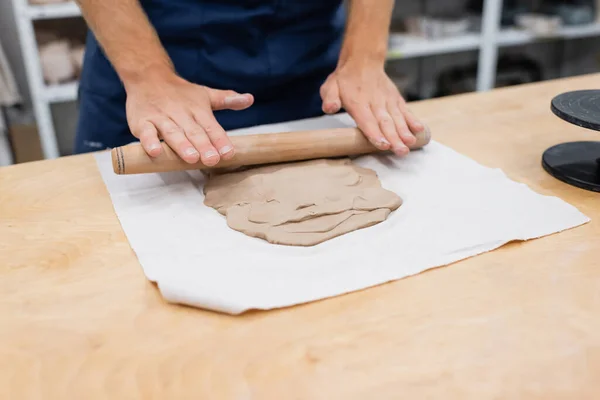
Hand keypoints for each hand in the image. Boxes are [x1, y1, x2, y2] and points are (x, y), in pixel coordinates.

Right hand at [125, 72, 253, 164]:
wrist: (147, 76)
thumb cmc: (180, 93)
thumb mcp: (205, 94)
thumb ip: (227, 99)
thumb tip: (249, 99)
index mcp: (198, 109)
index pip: (211, 126)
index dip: (220, 140)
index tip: (229, 153)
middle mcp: (181, 113)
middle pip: (194, 132)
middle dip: (204, 146)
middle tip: (212, 159)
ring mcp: (160, 118)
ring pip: (172, 133)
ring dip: (182, 145)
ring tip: (191, 158)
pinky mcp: (142, 122)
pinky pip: (146, 132)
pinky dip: (149, 142)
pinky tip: (155, 152)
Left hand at [320, 60, 424, 155]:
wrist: (363, 61)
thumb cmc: (345, 79)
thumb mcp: (330, 86)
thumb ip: (329, 98)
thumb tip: (330, 107)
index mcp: (358, 102)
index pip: (367, 121)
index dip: (375, 134)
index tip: (383, 145)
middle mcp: (375, 102)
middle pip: (385, 123)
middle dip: (394, 139)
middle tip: (401, 151)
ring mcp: (387, 100)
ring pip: (397, 118)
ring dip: (405, 132)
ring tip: (410, 144)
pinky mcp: (395, 99)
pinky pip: (405, 110)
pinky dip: (412, 120)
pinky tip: (419, 129)